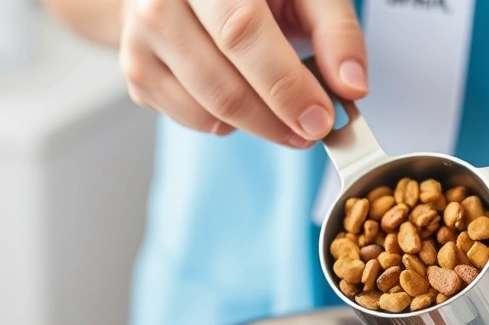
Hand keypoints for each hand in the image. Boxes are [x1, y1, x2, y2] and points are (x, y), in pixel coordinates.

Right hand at [119, 0, 366, 147]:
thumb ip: (334, 31)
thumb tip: (353, 83)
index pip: (241, 32)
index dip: (284, 85)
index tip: (320, 118)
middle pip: (220, 82)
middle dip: (276, 119)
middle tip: (313, 130)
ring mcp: (139, 39)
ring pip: (206, 111)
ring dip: (257, 126)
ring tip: (284, 112)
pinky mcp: (135, 74)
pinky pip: (192, 120)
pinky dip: (228, 122)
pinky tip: (243, 93)